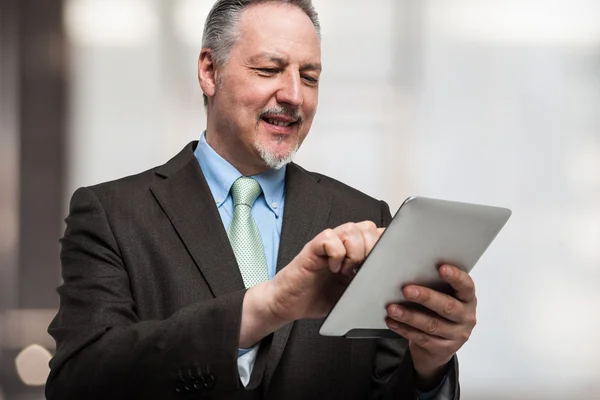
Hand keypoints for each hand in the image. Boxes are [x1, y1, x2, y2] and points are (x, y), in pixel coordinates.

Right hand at [269, 221, 383, 321]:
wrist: (289, 304)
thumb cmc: (318, 297)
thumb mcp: (352, 292)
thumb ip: (368, 281)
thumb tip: (389, 280)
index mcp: (355, 251)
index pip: (378, 234)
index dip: (386, 244)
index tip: (385, 264)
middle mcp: (342, 243)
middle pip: (368, 227)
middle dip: (371, 248)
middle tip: (363, 270)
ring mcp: (327, 244)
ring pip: (351, 229)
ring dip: (354, 251)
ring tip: (346, 271)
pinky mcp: (312, 248)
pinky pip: (329, 238)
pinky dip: (336, 254)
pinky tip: (332, 268)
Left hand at [385, 265, 476, 389]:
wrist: (441, 346)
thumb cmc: (439, 311)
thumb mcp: (443, 296)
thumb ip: (434, 285)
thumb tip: (409, 272)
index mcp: (468, 299)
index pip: (466, 286)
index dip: (456, 277)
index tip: (441, 268)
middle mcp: (466, 317)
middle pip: (447, 307)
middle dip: (426, 297)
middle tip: (406, 290)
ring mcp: (456, 335)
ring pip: (432, 325)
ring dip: (409, 316)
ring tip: (392, 309)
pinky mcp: (443, 349)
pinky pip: (421, 338)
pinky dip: (404, 329)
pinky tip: (392, 321)